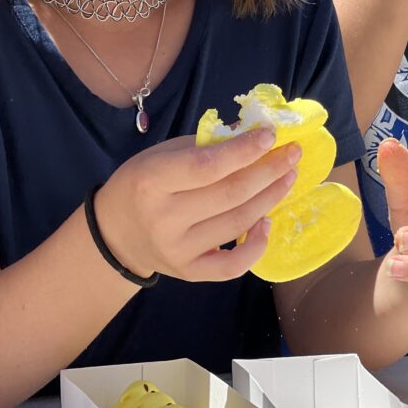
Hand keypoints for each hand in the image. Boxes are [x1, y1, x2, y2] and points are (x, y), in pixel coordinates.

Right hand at [95, 128, 299, 282]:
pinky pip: (233, 265)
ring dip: (270, 198)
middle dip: (268, 171)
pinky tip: (266, 221)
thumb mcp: (161, 155)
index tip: (270, 135)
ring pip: (237, 223)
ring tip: (288, 178)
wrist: (116, 233)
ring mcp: (177, 250)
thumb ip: (204, 147)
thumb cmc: (141, 184)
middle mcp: (164, 218)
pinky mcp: (189, 272)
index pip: (207, 166)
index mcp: (151, 181)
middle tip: (292, 154)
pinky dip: (257, 245)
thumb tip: (251, 136)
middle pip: (230, 194)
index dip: (244, 150)